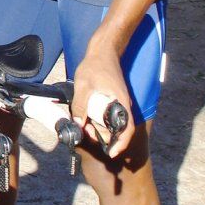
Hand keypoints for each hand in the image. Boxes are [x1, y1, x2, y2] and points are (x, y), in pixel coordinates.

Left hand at [71, 43, 134, 157]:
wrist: (102, 51)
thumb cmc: (95, 66)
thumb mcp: (83, 86)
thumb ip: (80, 105)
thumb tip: (77, 123)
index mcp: (121, 102)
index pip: (127, 129)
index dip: (121, 143)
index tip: (112, 153)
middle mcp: (123, 105)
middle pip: (118, 129)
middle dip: (104, 136)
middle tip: (87, 135)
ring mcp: (118, 103)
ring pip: (111, 123)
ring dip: (99, 128)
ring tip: (83, 125)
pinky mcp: (113, 100)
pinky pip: (107, 115)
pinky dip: (98, 120)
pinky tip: (85, 116)